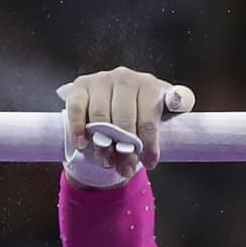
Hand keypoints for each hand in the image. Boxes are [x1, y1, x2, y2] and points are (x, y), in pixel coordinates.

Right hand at [59, 67, 194, 179]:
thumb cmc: (142, 112)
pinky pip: (77, 108)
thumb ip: (168, 118)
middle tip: (126, 168)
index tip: (149, 163)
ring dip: (103, 145)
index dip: (149, 145)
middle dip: (125, 149)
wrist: (115, 99)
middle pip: (124, 120)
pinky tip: (83, 145)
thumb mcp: (162, 113)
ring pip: (100, 117)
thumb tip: (167, 128)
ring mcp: (102, 79)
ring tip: (107, 162)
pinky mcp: (81, 85)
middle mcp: (126, 77)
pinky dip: (78, 129)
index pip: (149, 119)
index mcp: (149, 85)